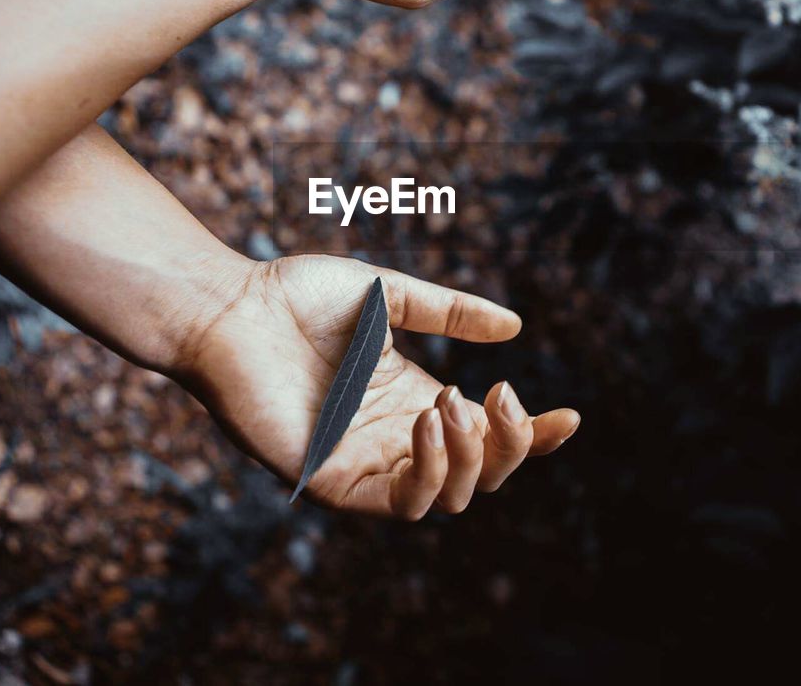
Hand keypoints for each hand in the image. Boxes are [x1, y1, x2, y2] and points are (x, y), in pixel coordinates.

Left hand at [173, 254, 579, 518]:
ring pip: (447, 498)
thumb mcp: (390, 296)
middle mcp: (395, 438)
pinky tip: (431, 423)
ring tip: (453, 403)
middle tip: (502, 395)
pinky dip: (429, 473)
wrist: (230, 307)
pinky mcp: (331, 480)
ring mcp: (364, 463)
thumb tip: (515, 327)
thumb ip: (451, 311)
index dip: (532, 436)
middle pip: (479, 474)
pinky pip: (398, 503)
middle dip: (509, 445)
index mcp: (413, 400)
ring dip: (470, 456)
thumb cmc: (298, 297)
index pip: (487, 435)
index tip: (570, 416)